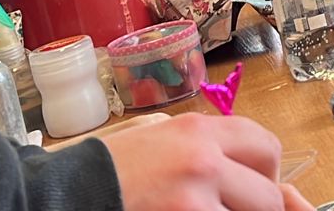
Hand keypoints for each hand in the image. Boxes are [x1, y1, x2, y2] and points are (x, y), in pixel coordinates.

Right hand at [102, 111, 310, 210]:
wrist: (65, 193)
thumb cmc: (108, 170)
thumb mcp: (158, 138)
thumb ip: (204, 149)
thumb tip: (252, 176)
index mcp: (198, 131)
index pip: (266, 148)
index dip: (267, 175)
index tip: (255, 189)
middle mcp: (203, 160)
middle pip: (268, 196)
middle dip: (256, 209)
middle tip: (230, 210)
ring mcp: (194, 198)